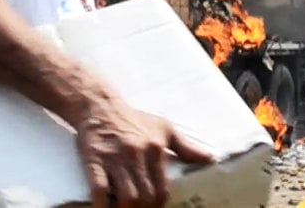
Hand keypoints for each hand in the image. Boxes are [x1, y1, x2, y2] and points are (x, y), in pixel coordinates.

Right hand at [75, 99, 213, 207]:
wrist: (100, 106)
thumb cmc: (134, 119)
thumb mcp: (164, 128)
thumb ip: (186, 147)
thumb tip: (210, 159)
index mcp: (155, 149)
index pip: (162, 189)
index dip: (159, 205)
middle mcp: (137, 154)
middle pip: (145, 197)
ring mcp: (114, 158)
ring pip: (126, 196)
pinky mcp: (94, 160)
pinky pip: (99, 189)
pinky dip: (102, 204)